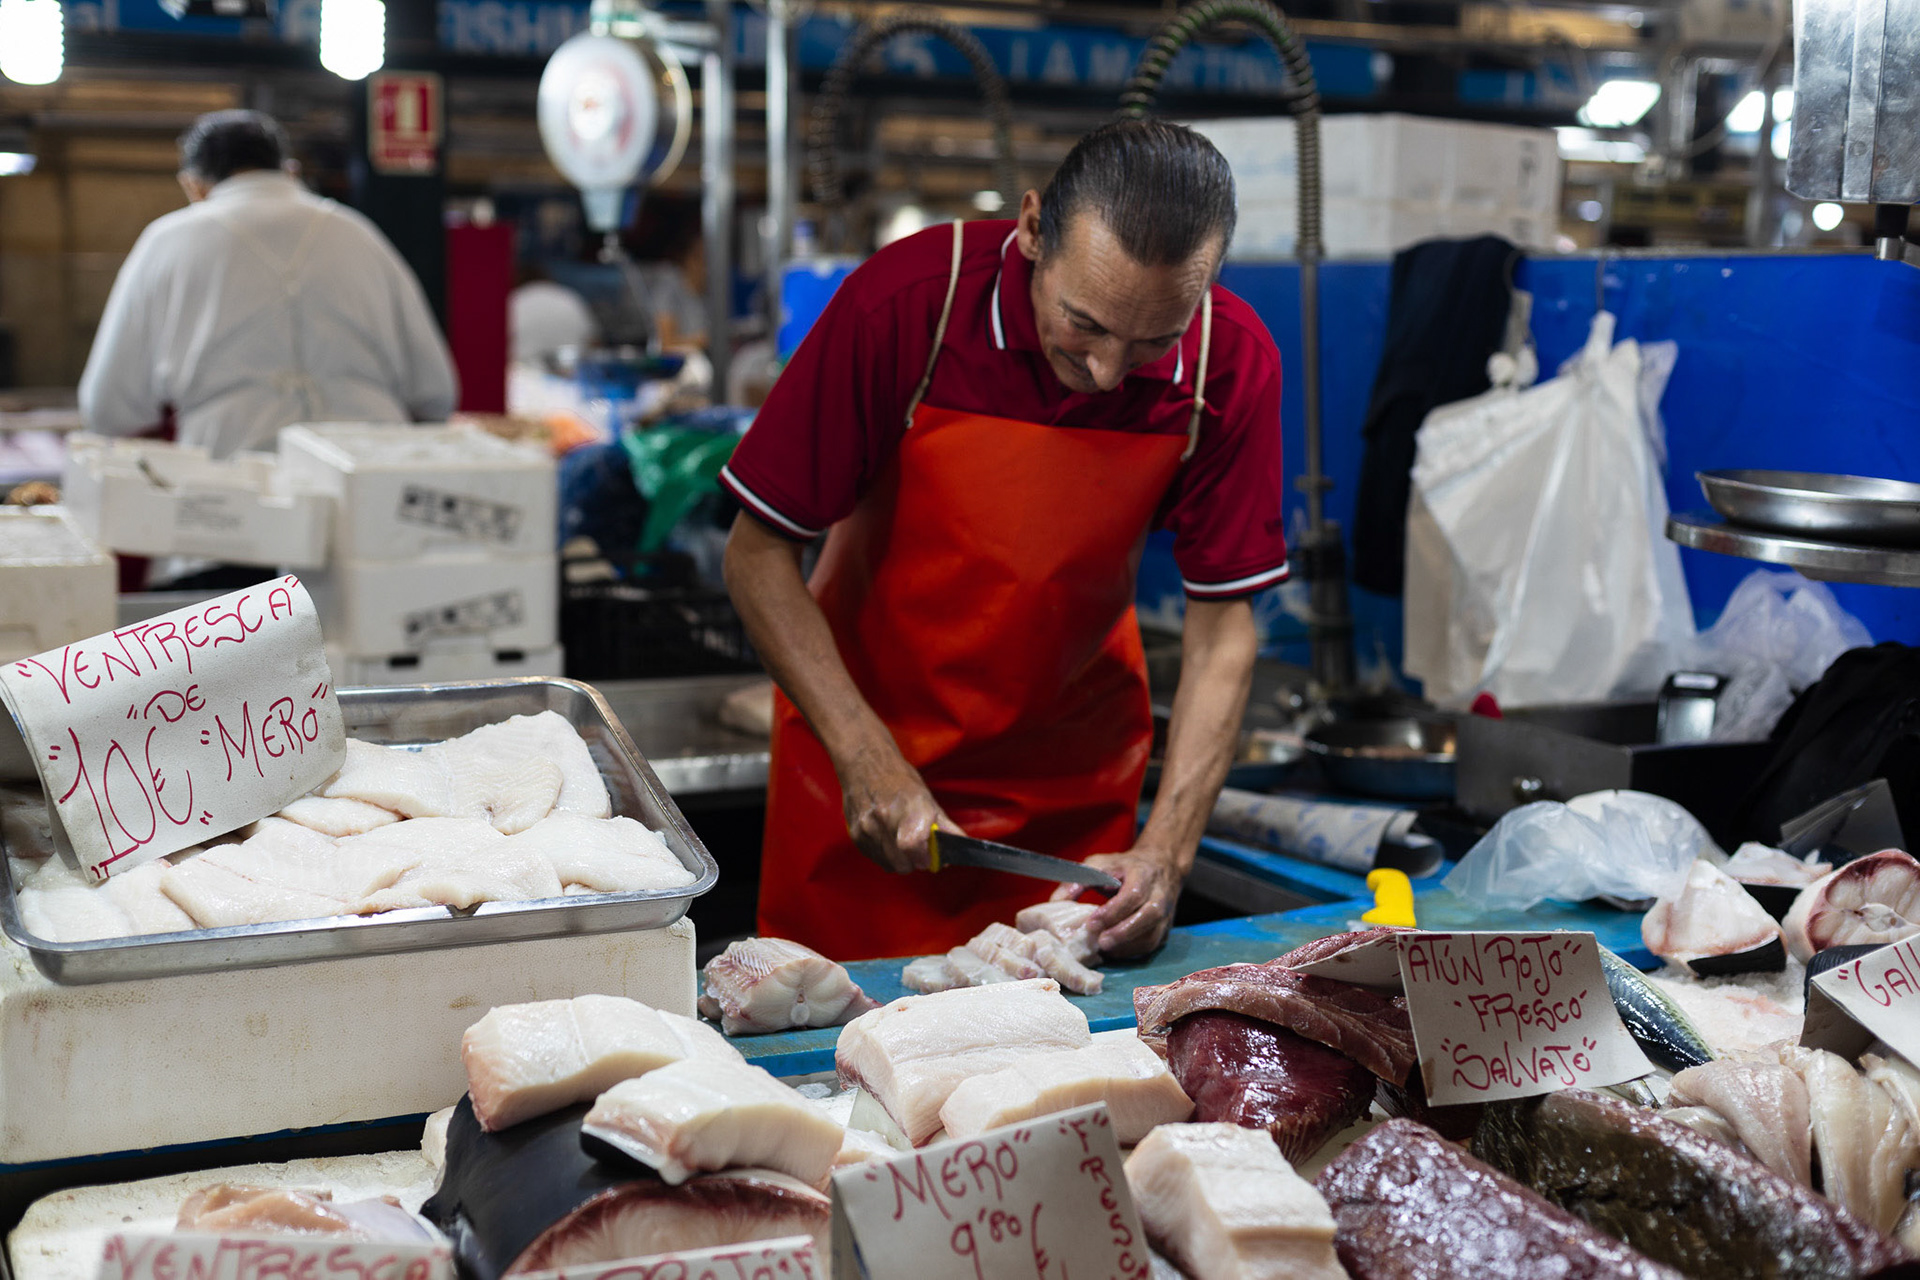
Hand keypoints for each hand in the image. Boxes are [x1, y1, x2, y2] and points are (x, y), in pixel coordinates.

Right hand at [839, 742, 958, 873]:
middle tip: (917, 849)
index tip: (929, 858)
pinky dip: (885, 855)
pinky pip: (876, 859)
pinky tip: (886, 836)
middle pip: (903, 864)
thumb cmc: (899, 780)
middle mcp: (886, 819)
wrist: (865, 765)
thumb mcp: (926, 798)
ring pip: (890, 865)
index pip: (913, 847)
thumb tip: (960, 845)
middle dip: (914, 862)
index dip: (924, 858)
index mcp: (910, 808)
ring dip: (899, 860)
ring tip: (899, 838)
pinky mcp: (856, 835)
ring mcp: (868, 828)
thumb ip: (944, 826)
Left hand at [1052, 847, 1181, 958]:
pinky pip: (1152, 945)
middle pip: (1148, 916)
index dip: (1113, 911)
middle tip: (1101, 943)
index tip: (1092, 922)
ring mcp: (1166, 913)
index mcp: (1143, 874)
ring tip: (1104, 951)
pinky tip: (1114, 952)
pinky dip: (1133, 952)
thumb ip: (1079, 880)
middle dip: (1123, 932)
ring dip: (1127, 946)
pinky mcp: (1165, 929)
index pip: (1133, 894)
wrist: (1160, 866)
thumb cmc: (1124, 867)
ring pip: (1152, 935)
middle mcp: (1159, 894)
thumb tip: (1056, 901)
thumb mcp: (1101, 864)